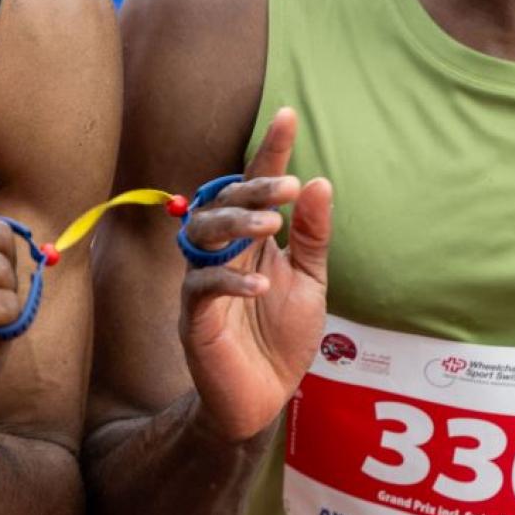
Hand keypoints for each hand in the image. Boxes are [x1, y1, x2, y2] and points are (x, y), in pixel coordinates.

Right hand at [178, 108, 333, 444]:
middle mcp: (223, 253)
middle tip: (289, 187)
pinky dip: (231, 281)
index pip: (256, 186)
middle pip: (225, 202)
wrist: (264, 400)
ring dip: (236, 225)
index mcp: (252, 240)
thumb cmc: (282, 337)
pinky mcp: (194, 318)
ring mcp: (203, 283)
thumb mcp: (310, 281)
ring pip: (203, 235)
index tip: (288, 114)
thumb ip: (313, 236)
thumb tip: (320, 182)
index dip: (271, 151)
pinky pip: (202, 288)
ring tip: (270, 227)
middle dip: (254, 188)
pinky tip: (262, 283)